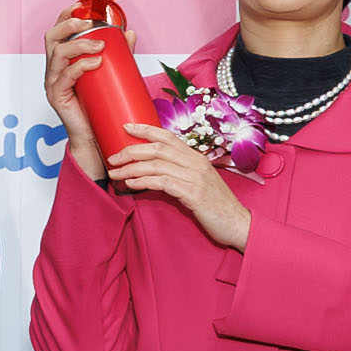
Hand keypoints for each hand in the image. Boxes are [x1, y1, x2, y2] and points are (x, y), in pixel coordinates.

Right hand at [39, 7, 117, 162]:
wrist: (93, 137)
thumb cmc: (98, 106)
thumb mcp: (108, 75)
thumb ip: (118, 55)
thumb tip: (130, 34)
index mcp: (62, 61)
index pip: (58, 32)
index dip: (66, 16)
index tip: (80, 7)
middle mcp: (54, 69)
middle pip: (52, 38)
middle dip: (69, 26)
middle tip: (89, 24)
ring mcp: (53, 82)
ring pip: (57, 54)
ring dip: (79, 45)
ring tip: (100, 45)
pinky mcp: (56, 96)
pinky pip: (64, 77)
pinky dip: (80, 66)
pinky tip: (95, 62)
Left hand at [103, 128, 249, 249]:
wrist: (238, 224)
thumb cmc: (216, 205)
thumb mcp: (198, 182)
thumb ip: (180, 173)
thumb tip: (153, 171)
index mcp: (196, 157)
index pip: (167, 136)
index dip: (145, 129)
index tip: (125, 126)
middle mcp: (195, 163)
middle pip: (157, 149)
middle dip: (131, 151)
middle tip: (112, 158)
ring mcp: (195, 177)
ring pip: (156, 165)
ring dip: (131, 168)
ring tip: (115, 174)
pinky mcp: (193, 194)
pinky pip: (163, 183)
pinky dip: (143, 181)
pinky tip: (131, 184)